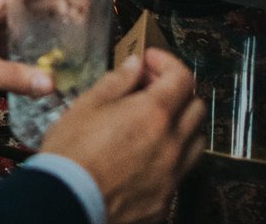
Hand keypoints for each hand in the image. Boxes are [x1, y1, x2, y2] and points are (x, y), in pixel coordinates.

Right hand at [37, 50, 205, 223]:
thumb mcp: (87, 105)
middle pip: (197, 108)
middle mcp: (172, 144)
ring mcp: (173, 174)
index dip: (167, 62)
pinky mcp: (167, 199)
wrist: (68, 202)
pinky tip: (148, 156)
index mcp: (153, 114)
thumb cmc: (72, 153)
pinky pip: (182, 172)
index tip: (149, 62)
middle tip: (153, 89)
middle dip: (178, 92)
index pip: (182, 78)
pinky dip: (172, 157)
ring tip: (157, 123)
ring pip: (197, 142)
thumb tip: (134, 66)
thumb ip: (117, 82)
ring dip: (183, 125)